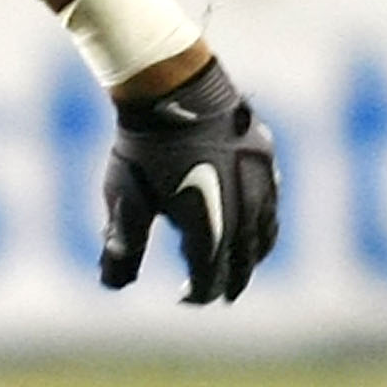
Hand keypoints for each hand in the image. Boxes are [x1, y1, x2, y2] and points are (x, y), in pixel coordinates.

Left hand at [100, 56, 278, 304]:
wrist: (174, 89)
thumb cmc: (143, 150)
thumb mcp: (125, 201)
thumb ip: (121, 247)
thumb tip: (114, 285)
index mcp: (210, 225)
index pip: (211, 275)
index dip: (198, 292)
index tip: (183, 298)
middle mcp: (244, 207)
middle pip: (244, 258)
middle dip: (232, 280)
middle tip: (220, 295)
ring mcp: (260, 181)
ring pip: (266, 231)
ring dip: (254, 254)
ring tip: (242, 266)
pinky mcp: (266, 158)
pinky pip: (272, 201)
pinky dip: (264, 222)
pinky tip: (253, 223)